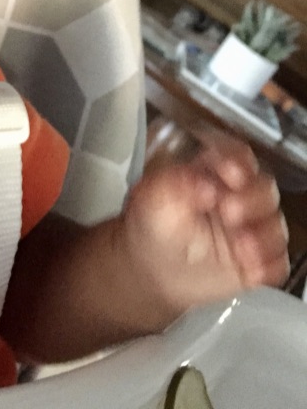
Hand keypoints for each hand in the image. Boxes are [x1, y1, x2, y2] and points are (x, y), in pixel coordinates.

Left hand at [121, 130, 289, 318]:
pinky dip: (267, 265)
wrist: (150, 267)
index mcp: (212, 172)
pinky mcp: (256, 261)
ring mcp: (249, 229)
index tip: (230, 173)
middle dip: (252, 199)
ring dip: (263, 235)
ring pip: (275, 225)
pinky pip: (276, 263)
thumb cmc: (152, 224)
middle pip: (264, 188)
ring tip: (240, 246)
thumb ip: (175, 183)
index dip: (238, 162)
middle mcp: (236, 196)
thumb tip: (203, 183)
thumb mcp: (153, 197)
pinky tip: (249, 269)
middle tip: (229, 211)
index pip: (237, 157)